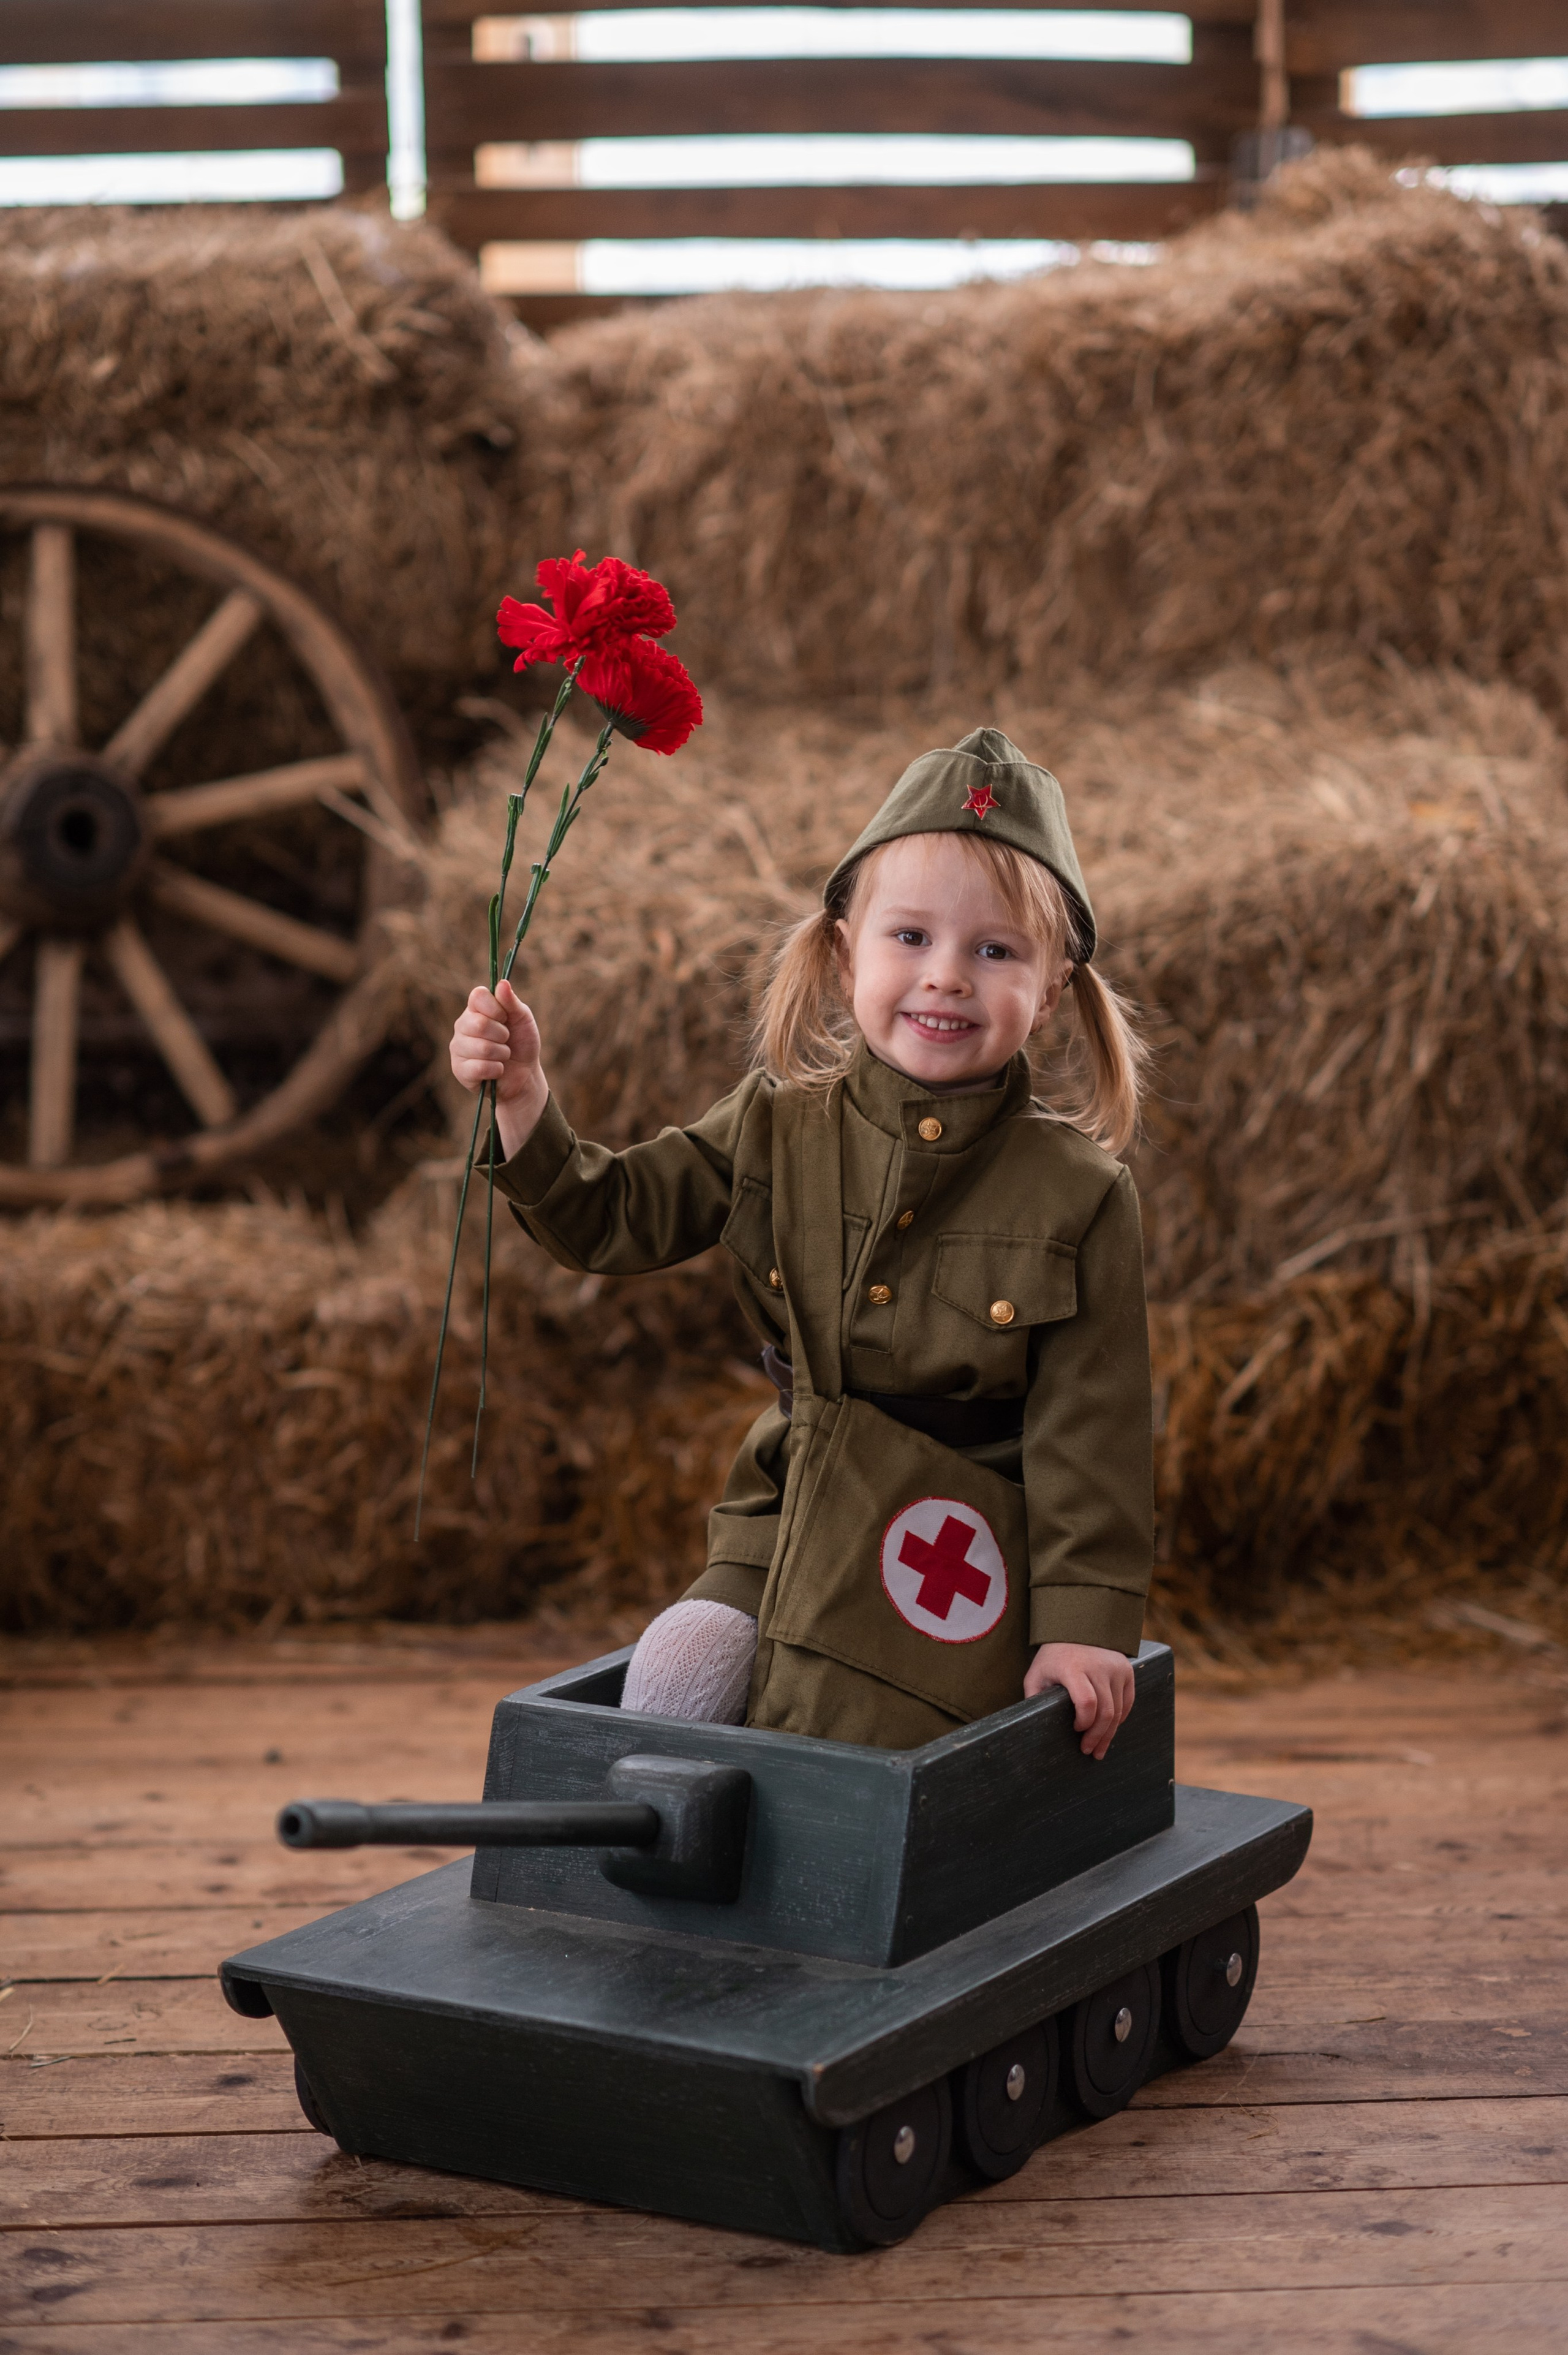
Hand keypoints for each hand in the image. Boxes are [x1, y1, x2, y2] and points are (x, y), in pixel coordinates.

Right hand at [449, 979, 547, 1159]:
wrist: (525, 1075)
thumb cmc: (522, 1043)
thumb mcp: (523, 1019)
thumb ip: (512, 1002)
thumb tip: (502, 983)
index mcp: (476, 1009)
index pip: (477, 996)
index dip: (495, 1007)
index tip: (505, 1017)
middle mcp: (462, 1026)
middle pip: (478, 1023)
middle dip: (502, 1034)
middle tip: (506, 1040)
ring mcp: (458, 1048)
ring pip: (481, 1048)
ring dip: (502, 1054)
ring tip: (503, 1056)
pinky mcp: (459, 1070)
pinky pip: (478, 1068)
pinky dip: (496, 1070)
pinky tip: (497, 1070)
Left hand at [1024, 1641, 1135, 1759]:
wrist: (1076, 1629)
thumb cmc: (1053, 1657)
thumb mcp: (1037, 1675)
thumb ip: (1034, 1698)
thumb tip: (1034, 1726)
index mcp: (1073, 1667)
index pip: (1086, 1702)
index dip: (1084, 1723)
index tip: (1075, 1730)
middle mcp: (1098, 1667)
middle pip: (1105, 1711)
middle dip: (1097, 1737)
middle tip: (1089, 1751)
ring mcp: (1115, 1668)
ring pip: (1118, 1710)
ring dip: (1109, 1734)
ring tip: (1099, 1748)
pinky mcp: (1127, 1670)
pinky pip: (1127, 1702)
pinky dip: (1119, 1718)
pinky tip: (1109, 1729)